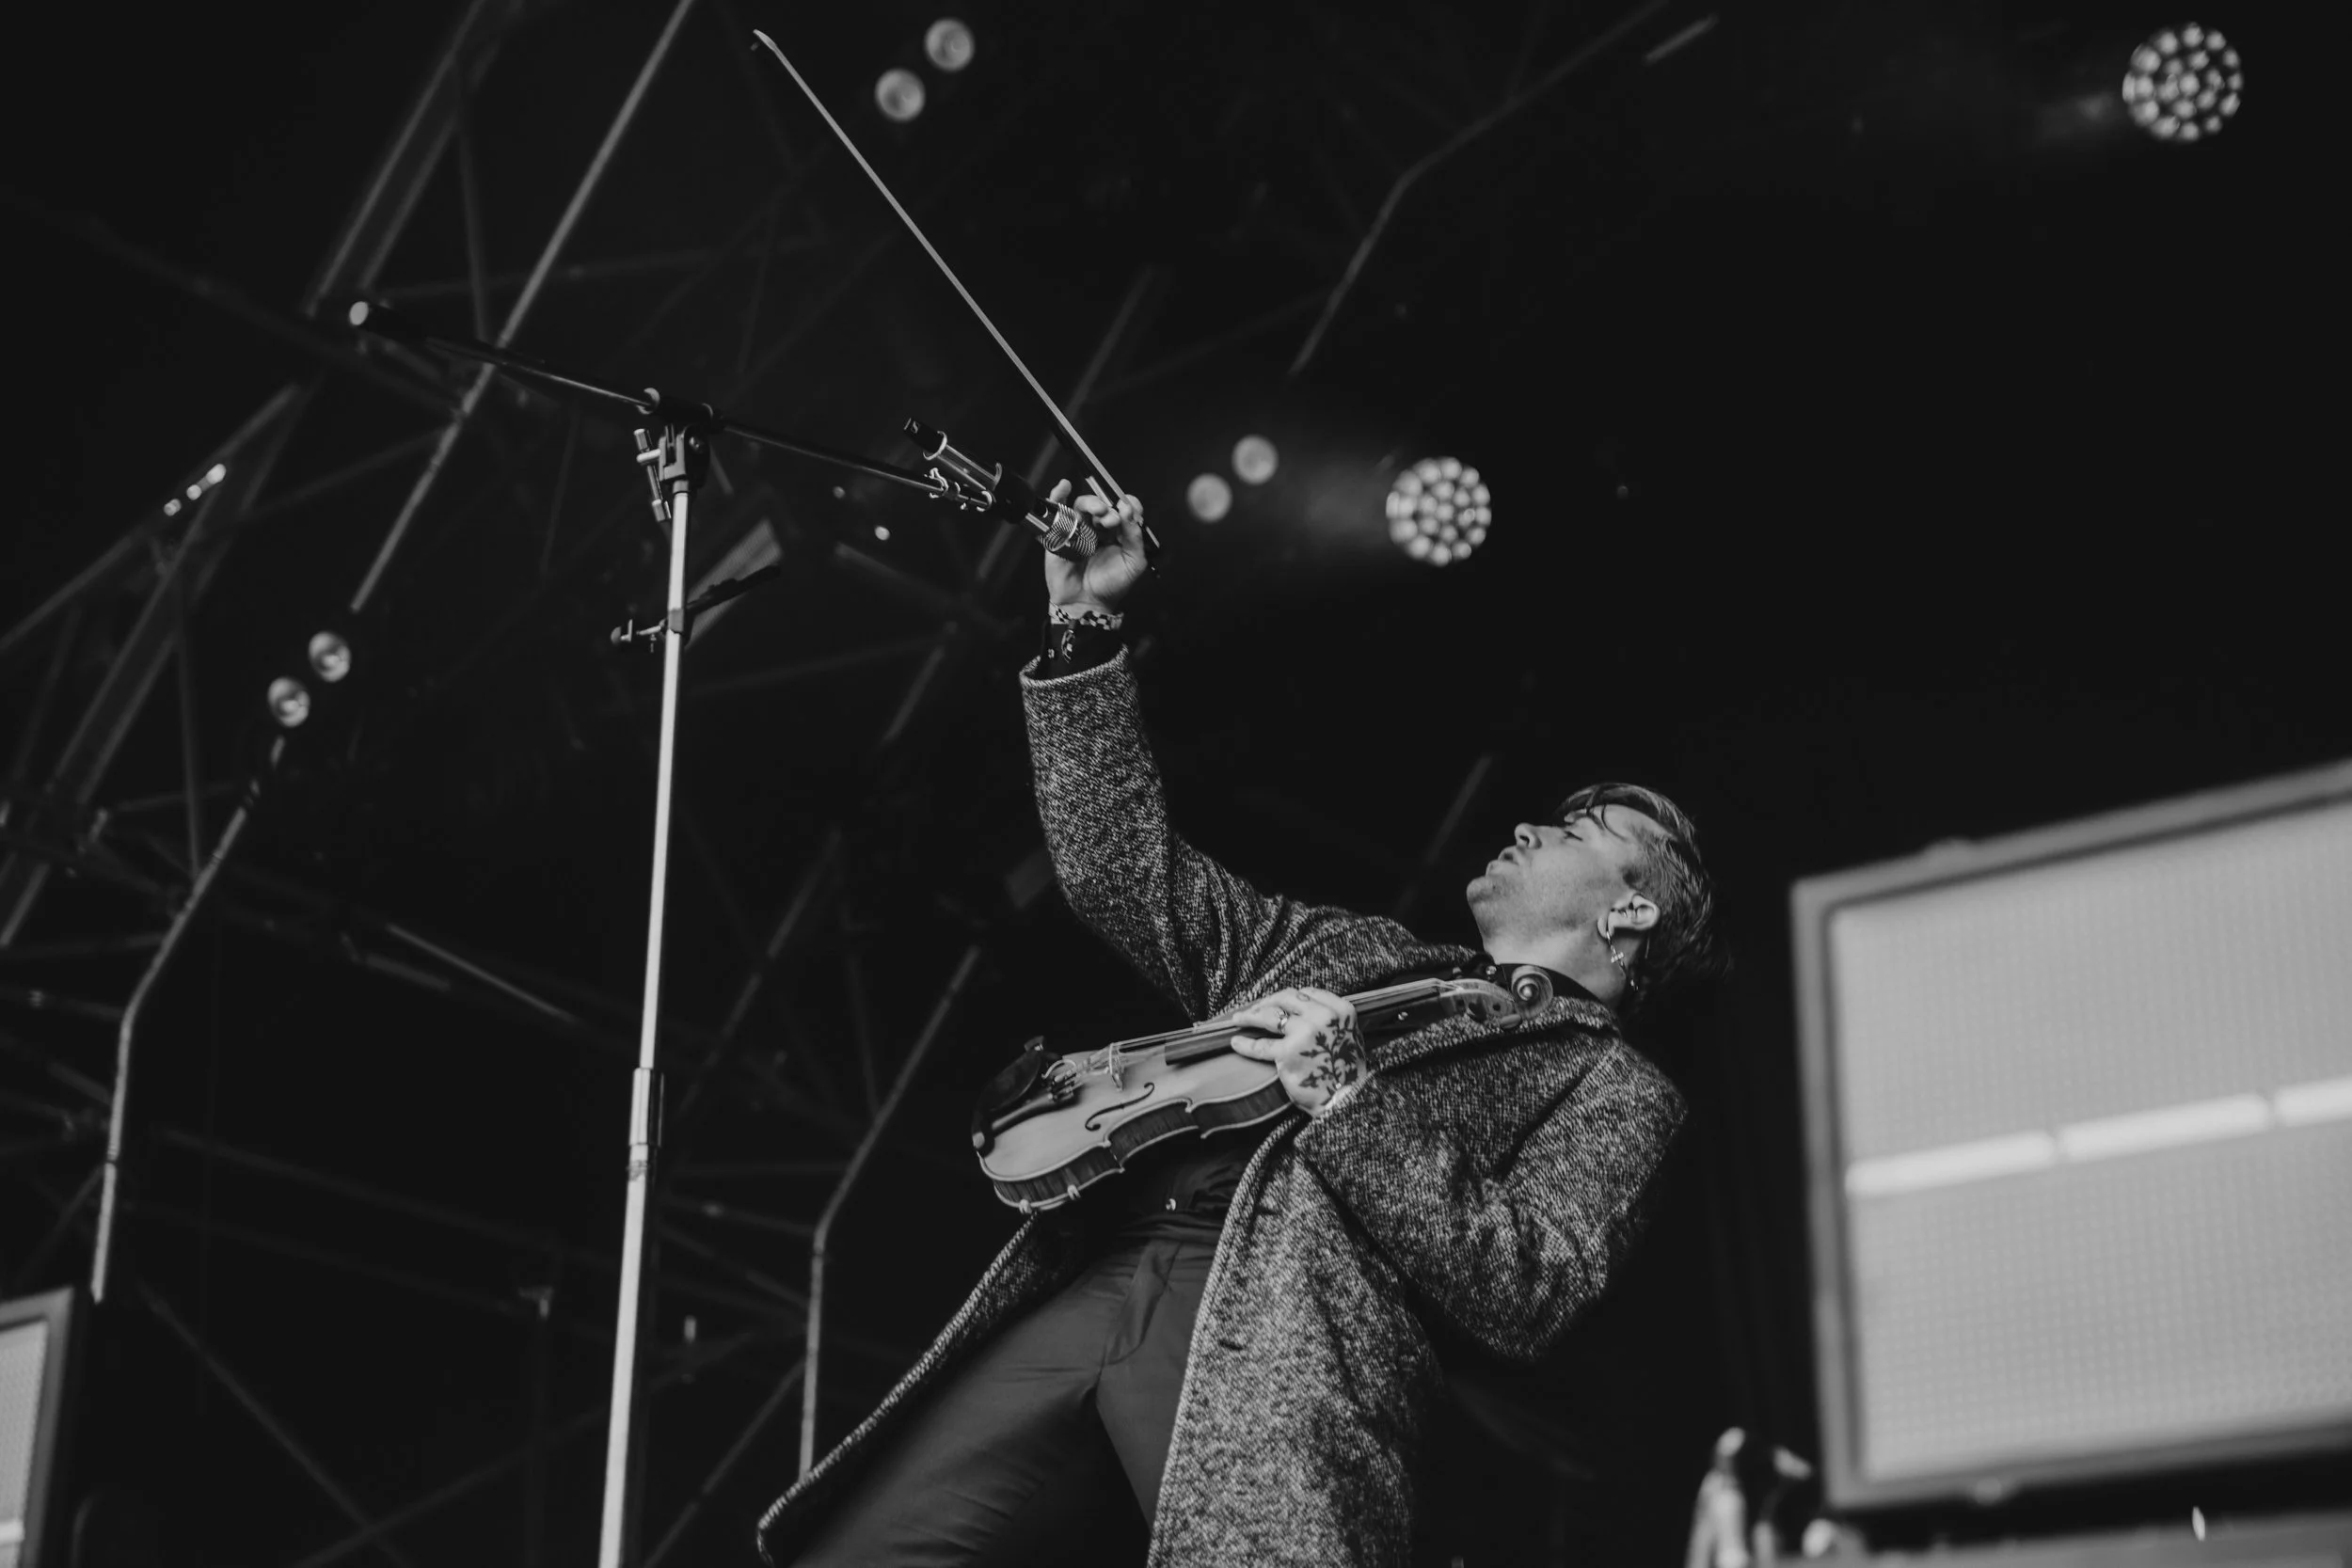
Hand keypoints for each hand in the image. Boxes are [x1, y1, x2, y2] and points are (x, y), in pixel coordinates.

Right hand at [1041, 479, 1148, 614]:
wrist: (1087, 604)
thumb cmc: (1111, 586)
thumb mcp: (1134, 562)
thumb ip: (1135, 536)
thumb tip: (1129, 511)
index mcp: (1119, 534)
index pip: (1125, 510)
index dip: (1128, 505)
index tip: (1129, 509)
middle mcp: (1100, 529)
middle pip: (1105, 505)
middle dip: (1110, 508)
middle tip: (1113, 520)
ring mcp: (1080, 530)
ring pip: (1084, 505)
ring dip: (1093, 503)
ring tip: (1099, 511)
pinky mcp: (1061, 534)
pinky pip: (1058, 511)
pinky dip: (1059, 494)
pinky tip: (1064, 486)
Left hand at [1226, 987, 1370, 1115]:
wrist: (1347, 1098)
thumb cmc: (1347, 1071)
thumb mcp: (1349, 1035)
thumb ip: (1330, 1020)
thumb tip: (1302, 1013)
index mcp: (1340, 1010)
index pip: (1307, 993)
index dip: (1289, 998)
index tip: (1277, 1003)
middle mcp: (1322, 1016)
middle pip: (1286, 999)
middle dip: (1267, 1002)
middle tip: (1254, 1008)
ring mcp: (1303, 1033)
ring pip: (1270, 1016)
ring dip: (1250, 1016)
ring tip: (1238, 1019)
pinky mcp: (1287, 1054)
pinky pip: (1260, 1045)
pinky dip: (1245, 1044)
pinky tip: (1236, 1042)